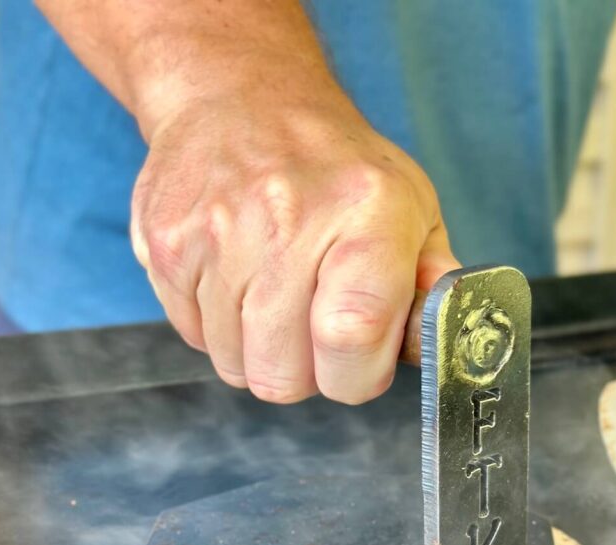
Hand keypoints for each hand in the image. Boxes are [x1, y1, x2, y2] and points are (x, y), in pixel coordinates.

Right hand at [131, 66, 457, 403]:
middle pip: (283, 378)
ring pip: (235, 367)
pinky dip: (218, 328)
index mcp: (366, 214)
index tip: (361, 362)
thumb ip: (433, 288)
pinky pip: (194, 339)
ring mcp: (216, 235)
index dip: (357, 375)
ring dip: (259, 351)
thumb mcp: (410, 208)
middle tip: (314, 325)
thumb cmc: (337, 169)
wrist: (238, 96)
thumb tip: (450, 347)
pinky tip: (237, 280)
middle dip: (306, 372)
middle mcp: (286, 220)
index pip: (352, 335)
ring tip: (274, 294)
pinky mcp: (166, 246)